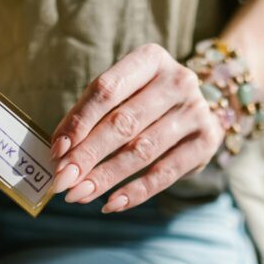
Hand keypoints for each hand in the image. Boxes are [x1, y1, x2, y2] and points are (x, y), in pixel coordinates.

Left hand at [49, 43, 223, 212]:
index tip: (57, 150)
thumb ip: (92, 116)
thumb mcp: (123, 94)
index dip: (79, 121)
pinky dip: (136, 191)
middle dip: (88, 154)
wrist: (200, 109)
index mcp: (151, 59)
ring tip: (79, 194)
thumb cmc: (147, 100)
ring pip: (142, 150)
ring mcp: (196, 111)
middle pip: (124, 122)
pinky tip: (111, 204)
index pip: (107, 90)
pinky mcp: (206, 142)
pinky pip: (165, 173)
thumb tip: (60, 152)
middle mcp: (178, 81)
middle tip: (63, 179)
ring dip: (106, 176)